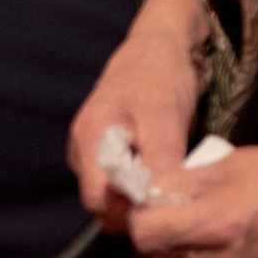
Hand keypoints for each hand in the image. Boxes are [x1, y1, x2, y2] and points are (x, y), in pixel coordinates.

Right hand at [72, 5, 205, 230]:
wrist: (162, 47)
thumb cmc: (161, 75)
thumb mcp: (166, 117)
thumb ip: (159, 161)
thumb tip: (157, 203)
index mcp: (90, 138)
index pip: (97, 199)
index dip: (129, 210)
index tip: (163, 204)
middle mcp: (83, 150)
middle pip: (103, 203)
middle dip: (136, 206)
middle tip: (174, 194)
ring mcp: (92, 153)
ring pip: (113, 195)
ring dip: (141, 196)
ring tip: (172, 179)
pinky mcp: (108, 154)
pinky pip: (120, 184)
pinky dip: (141, 185)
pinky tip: (164, 173)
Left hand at [128, 138, 257, 257]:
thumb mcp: (235, 162)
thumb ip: (186, 178)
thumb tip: (147, 185)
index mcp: (214, 224)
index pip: (144, 234)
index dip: (141, 214)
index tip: (152, 196)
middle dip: (158, 235)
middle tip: (174, 208)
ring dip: (181, 251)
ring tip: (203, 223)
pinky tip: (233, 239)